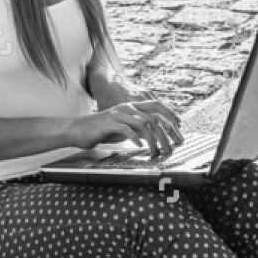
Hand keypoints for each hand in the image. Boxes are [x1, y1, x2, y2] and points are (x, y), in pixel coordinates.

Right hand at [67, 98, 183, 158]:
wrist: (78, 129)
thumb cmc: (102, 130)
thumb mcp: (125, 127)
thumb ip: (139, 128)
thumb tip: (156, 136)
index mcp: (132, 106)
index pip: (157, 106)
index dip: (170, 115)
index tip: (179, 128)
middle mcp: (127, 107)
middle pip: (154, 117)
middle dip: (167, 133)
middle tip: (173, 146)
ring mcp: (118, 114)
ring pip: (144, 124)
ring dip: (154, 140)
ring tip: (157, 151)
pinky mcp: (109, 123)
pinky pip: (127, 129)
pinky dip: (136, 139)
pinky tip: (140, 148)